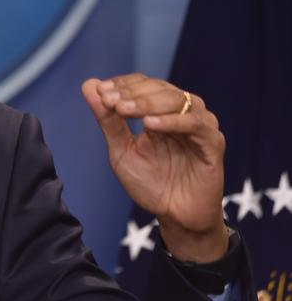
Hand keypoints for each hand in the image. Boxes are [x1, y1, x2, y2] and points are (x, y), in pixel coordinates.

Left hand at [82, 74, 228, 262]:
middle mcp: (181, 112)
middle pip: (158, 88)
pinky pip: (195, 124)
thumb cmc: (150, 183)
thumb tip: (88, 85)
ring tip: (123, 109)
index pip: (142, 84)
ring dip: (146, 103)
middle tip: (109, 101)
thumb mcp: (121, 150)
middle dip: (130, 93)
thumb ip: (107, 120)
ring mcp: (198, 126)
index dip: (121, 84)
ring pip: (176, 100)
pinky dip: (171, 121)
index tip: (100, 92)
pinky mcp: (212, 143)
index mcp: (160, 110)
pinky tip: (150, 125)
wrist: (175, 216)